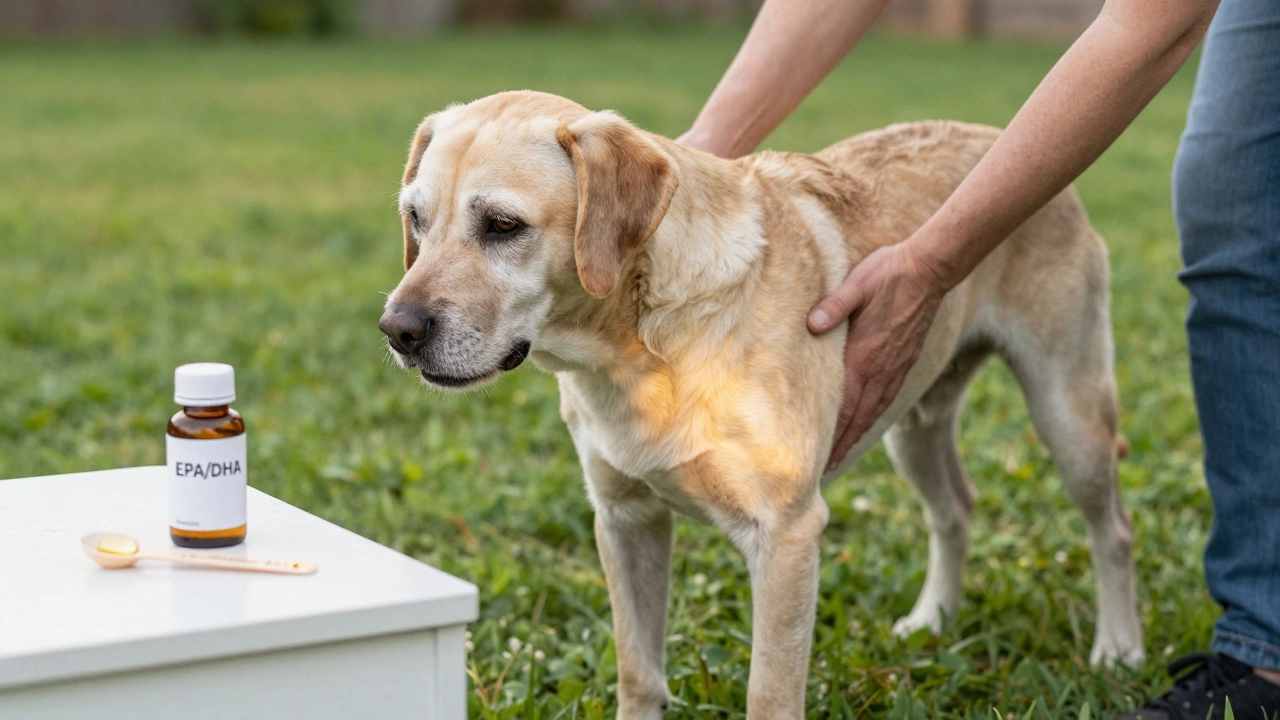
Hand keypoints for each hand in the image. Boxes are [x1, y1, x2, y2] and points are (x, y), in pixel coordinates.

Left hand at [808, 242, 948, 469]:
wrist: (930, 268)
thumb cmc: (888, 272)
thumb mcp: (857, 282)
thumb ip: (834, 305)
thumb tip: (812, 324)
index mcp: (864, 355)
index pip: (842, 406)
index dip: (829, 436)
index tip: (816, 460)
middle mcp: (881, 369)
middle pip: (856, 419)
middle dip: (838, 447)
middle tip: (821, 474)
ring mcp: (894, 368)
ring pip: (872, 412)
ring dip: (854, 437)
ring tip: (837, 458)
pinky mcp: (903, 362)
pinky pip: (884, 399)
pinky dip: (870, 418)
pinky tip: (862, 425)